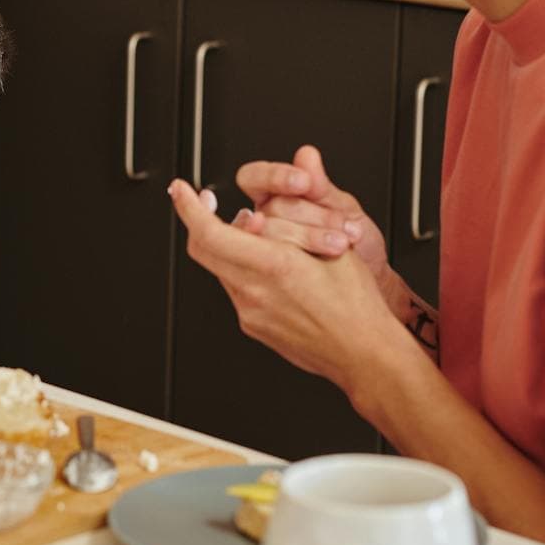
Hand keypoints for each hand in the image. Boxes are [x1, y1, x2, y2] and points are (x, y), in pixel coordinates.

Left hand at [168, 178, 406, 392]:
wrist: (363, 353)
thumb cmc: (356, 304)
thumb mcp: (332, 248)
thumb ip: (292, 225)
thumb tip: (263, 209)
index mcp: (274, 267)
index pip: (210, 233)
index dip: (189, 207)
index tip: (181, 191)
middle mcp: (254, 292)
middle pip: (202, 250)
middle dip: (198, 221)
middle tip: (207, 203)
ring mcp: (250, 313)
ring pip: (220, 268)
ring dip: (227, 246)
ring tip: (258, 236)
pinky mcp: (253, 326)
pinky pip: (235, 289)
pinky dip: (242, 269)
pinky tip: (268, 266)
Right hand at [231, 144, 388, 278]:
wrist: (372, 280)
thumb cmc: (357, 244)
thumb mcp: (345, 209)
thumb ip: (321, 186)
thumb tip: (305, 155)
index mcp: (277, 196)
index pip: (254, 178)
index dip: (274, 177)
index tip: (303, 183)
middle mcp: (265, 221)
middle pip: (268, 209)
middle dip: (308, 215)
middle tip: (339, 225)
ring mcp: (266, 249)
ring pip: (268, 237)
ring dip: (309, 238)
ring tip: (340, 244)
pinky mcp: (270, 274)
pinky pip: (267, 264)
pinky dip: (293, 259)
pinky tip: (318, 260)